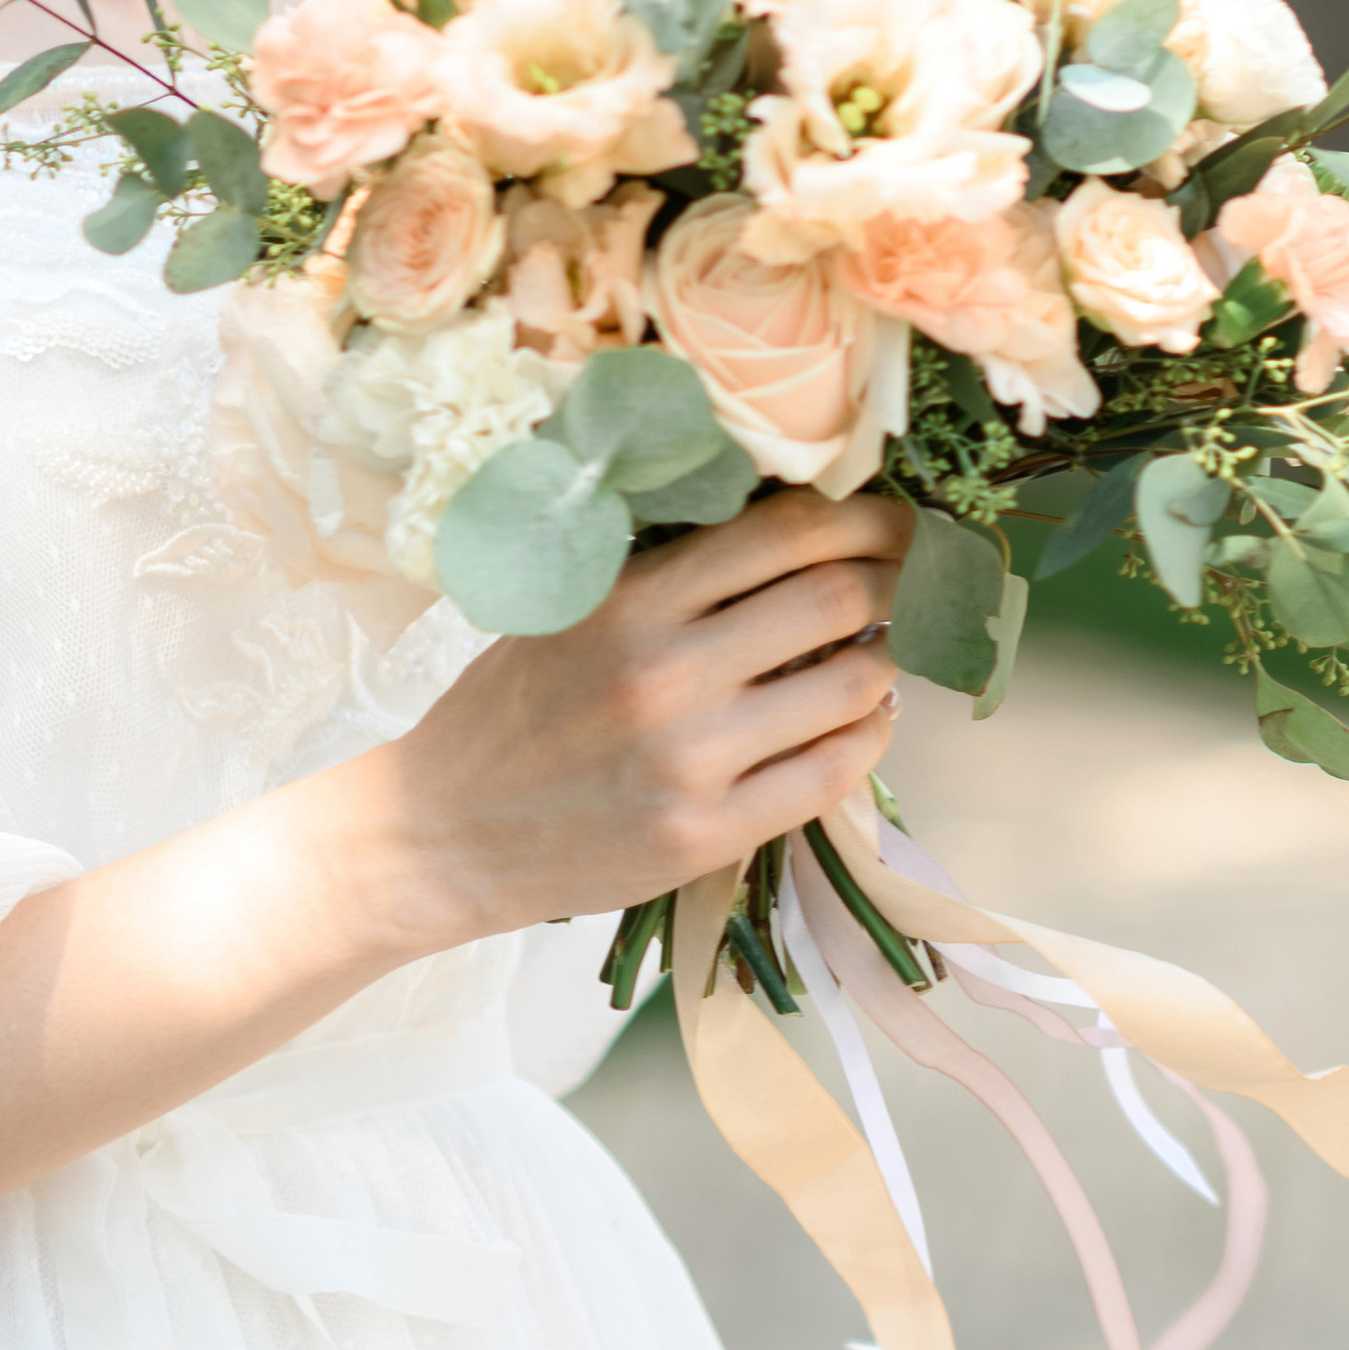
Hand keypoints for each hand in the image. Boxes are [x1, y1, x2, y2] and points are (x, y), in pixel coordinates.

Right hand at [377, 489, 910, 944]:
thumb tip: (786, 525)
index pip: (784, 532)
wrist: (443, 830)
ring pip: (851, 688)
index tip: (892, 517)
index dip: (861, 516)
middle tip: (905, 580)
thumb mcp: (561, 606)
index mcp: (628, 598)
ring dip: (885, 663)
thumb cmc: (508, 707)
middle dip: (892, 580)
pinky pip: (831, 773)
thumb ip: (658, 566)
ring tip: (879, 654)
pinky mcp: (708, 833)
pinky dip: (868, 737)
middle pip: (836, 599)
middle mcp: (666, 672)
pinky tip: (864, 721)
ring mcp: (691, 759)